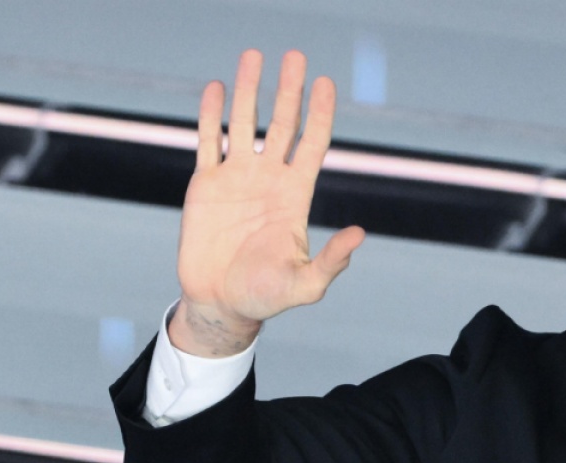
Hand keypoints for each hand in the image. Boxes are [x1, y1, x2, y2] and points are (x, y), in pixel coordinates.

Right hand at [172, 49, 365, 356]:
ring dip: (250, 90)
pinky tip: (217, 88)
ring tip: (254, 55)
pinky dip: (212, 114)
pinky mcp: (206, 185)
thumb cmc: (266, 297)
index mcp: (295, 194)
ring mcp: (237, 178)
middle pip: (282, 123)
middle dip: (288, 90)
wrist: (220, 304)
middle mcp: (269, 179)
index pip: (312, 143)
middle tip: (294, 56)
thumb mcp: (305, 284)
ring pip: (245, 123)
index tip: (325, 82)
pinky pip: (209, 141)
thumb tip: (359, 234)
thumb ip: (331, 261)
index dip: (320, 113)